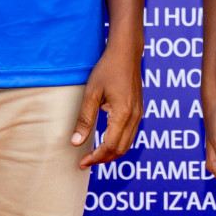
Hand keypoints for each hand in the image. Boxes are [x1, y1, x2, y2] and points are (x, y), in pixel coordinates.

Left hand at [72, 45, 141, 167]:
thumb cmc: (107, 69)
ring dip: (111, 153)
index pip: (110, 146)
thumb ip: (84, 119)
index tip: (81, 162)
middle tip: (85, 162)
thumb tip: (76, 142)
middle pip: (120, 149)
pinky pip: (130, 135)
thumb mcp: (92, 93)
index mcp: (122, 114)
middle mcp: (134, 117)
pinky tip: (106, 142)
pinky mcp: (139, 111)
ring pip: (127, 144)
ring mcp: (139, 115)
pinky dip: (118, 144)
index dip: (95, 157)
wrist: (126, 53)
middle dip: (103, 159)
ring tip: (94, 155)